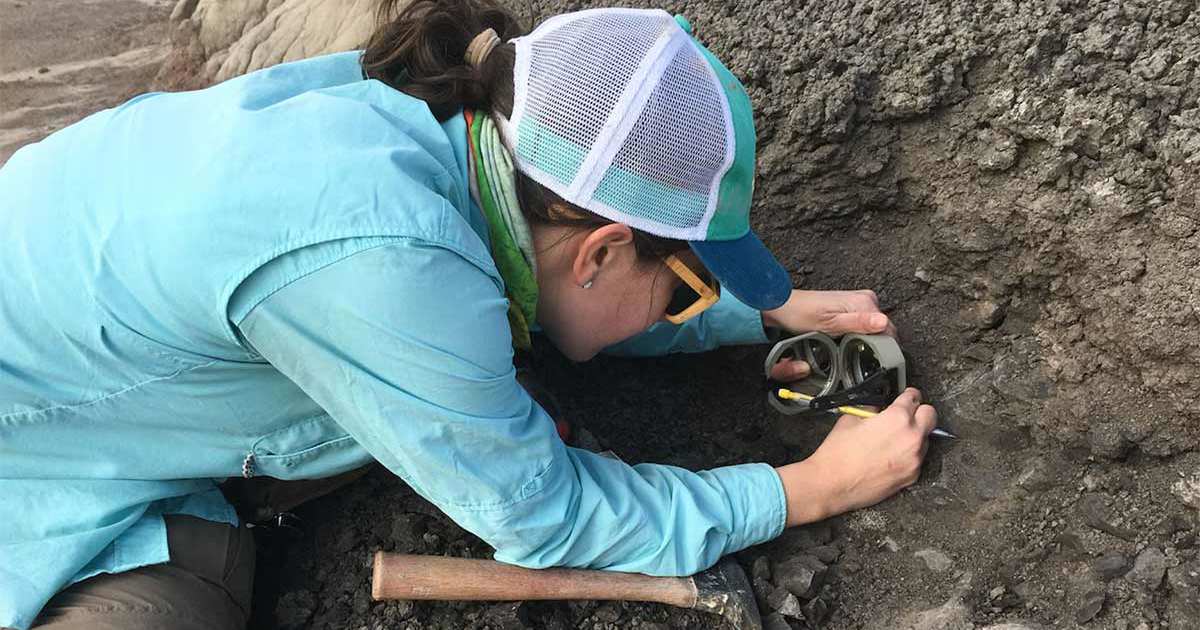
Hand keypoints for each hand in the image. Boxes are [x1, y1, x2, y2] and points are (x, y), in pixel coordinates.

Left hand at [763, 289, 895, 381]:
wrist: (785, 305)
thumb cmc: (802, 314)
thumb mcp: (830, 323)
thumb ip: (858, 323)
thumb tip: (883, 322)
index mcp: (864, 302)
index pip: (888, 329)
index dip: (884, 348)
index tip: (875, 362)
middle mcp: (866, 299)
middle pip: (883, 329)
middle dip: (875, 345)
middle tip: (858, 357)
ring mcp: (860, 302)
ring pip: (874, 328)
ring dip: (867, 341)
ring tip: (851, 349)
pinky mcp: (853, 307)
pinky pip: (865, 325)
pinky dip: (859, 335)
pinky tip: (848, 341)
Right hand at [775, 388, 935, 525]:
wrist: (831, 484)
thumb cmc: (838, 455)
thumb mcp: (850, 419)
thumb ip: (872, 411)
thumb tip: (879, 409)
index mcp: (897, 418)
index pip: (914, 397)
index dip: (908, 395)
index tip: (907, 398)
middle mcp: (911, 438)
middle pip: (931, 415)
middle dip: (919, 412)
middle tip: (906, 415)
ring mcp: (914, 459)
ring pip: (925, 439)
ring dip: (913, 436)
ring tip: (891, 440)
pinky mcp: (912, 476)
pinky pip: (917, 459)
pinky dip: (908, 455)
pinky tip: (889, 456)